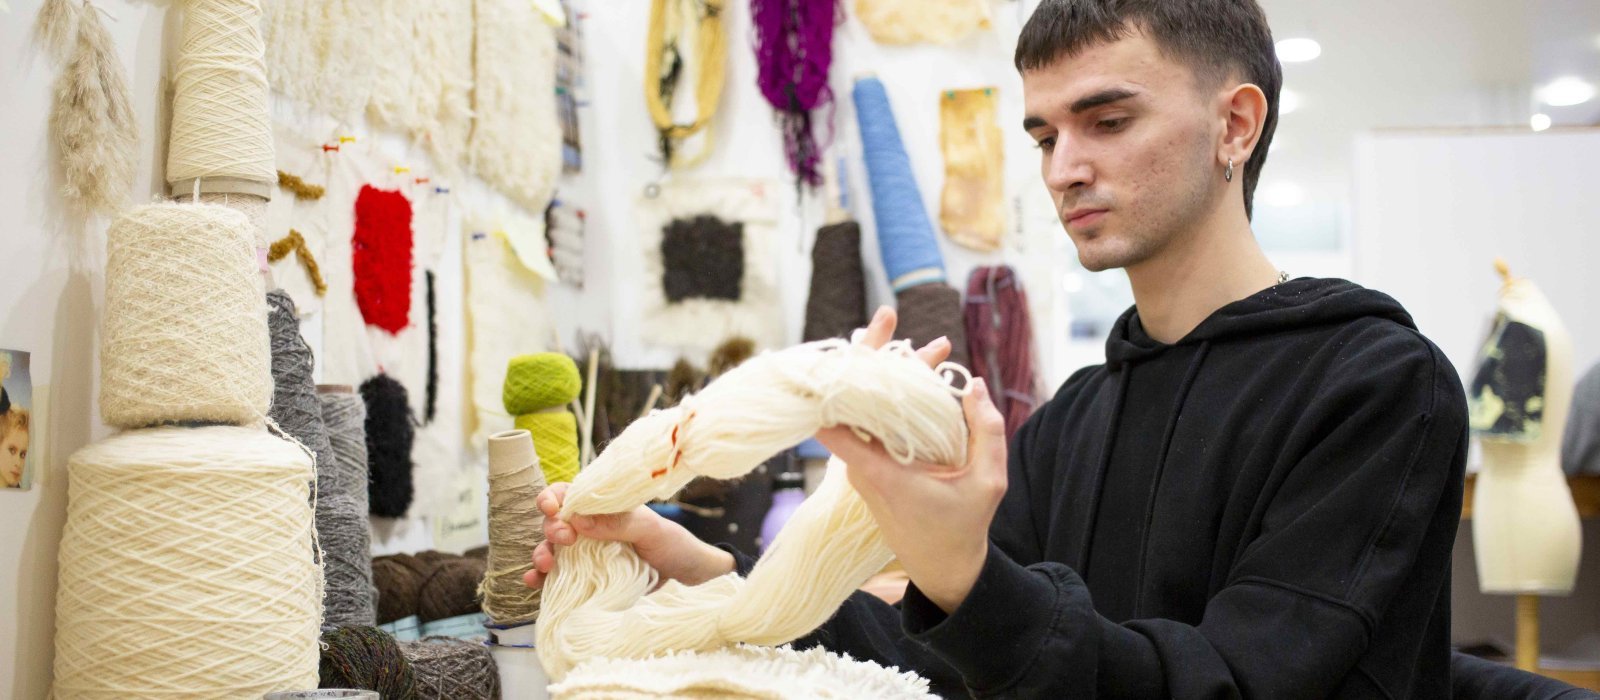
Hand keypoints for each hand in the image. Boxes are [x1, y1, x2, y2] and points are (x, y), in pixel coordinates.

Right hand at [522, 482, 735, 589]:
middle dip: (551, 529)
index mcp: (601, 508)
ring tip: (544, 565)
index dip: (552, 498)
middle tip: (564, 540)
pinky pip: (557, 577)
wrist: (687, 578)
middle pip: (554, 522)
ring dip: (541, 554)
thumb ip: (617, 522)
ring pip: (551, 549)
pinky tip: (534, 581)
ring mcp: (584, 555)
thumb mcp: (649, 528)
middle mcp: (588, 529)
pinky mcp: (585, 580)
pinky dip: (540, 578)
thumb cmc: (671, 544)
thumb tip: (577, 518)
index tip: (552, 508)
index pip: (568, 494)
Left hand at [818, 306, 1008, 613]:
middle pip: (853, 401)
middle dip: (869, 355)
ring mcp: (865, 464)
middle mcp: (864, 465)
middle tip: (885, 316)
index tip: (843, 350)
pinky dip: (887, 390)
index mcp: (882, 473)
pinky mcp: (872, 463)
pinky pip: (871, 419)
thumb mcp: (989, 483)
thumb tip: (975, 384)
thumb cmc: (964, 526)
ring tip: (910, 335)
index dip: (835, 388)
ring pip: (862, 407)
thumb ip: (987, 433)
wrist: (941, 564)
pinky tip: (911, 365)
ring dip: (884, 369)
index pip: (838, 429)